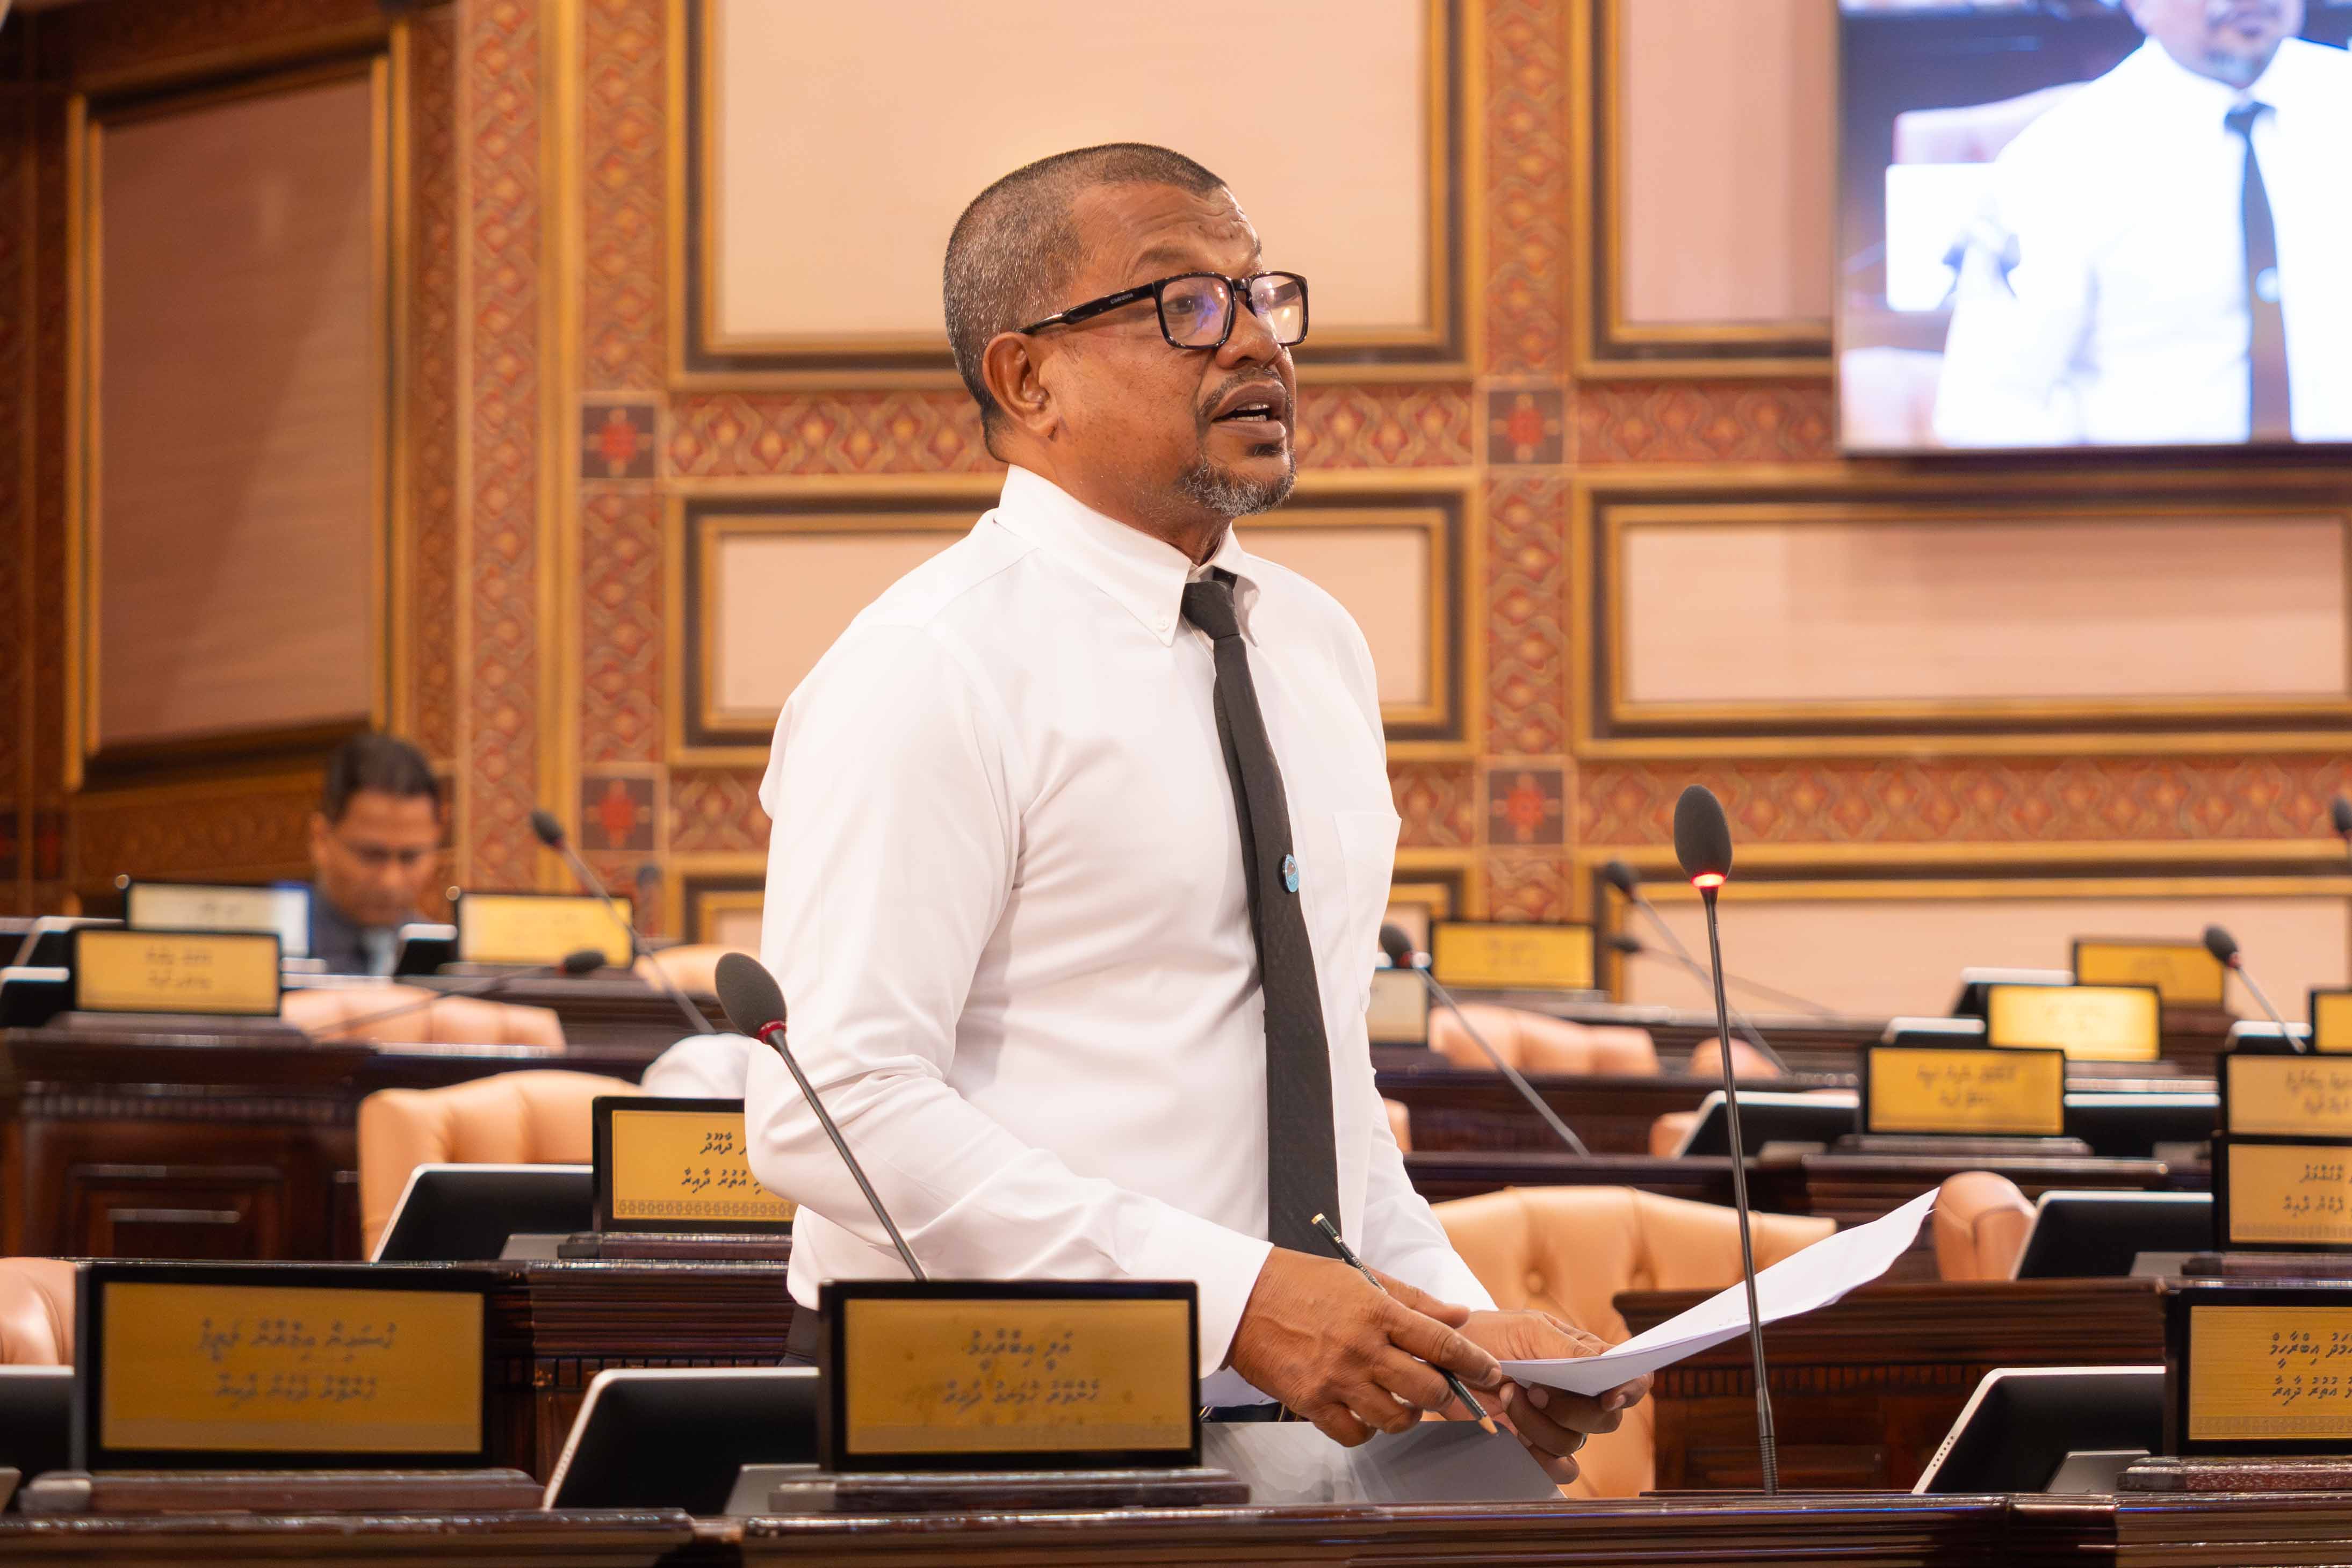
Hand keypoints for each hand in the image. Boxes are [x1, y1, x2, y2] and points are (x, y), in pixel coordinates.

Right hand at [1226, 1249, 1502, 1447]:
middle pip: (1428, 1389)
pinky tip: (1362, 1414)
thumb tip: (1459, 1316)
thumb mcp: (1360, 1277)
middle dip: (1446, 1396)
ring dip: (1406, 1417)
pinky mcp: (1311, 1402)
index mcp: (1378, 1311)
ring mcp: (1336, 1378)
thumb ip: (1413, 1300)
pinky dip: (1365, 1430)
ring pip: (1395, 1419)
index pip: (1443, 1344)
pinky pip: (1354, 1434)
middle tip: (1443, 1393)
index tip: (1491, 1373)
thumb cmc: (1301, 1282)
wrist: (1242, 1298)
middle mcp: (1362, 1348)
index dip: (1475, 1363)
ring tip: (1399, 1404)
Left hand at [1455, 1309, 1648, 1483]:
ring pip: (1575, 1442)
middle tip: (1534, 1391)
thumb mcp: (1526, 1330)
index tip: (1609, 1395)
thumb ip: (1568, 1348)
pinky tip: (1518, 1440)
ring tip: (1506, 1395)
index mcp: (1587, 1359)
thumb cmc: (1489, 1335)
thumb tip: (1608, 1364)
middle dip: (1571, 1409)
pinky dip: (1544, 1460)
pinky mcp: (1537, 1446)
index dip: (1631, 1389)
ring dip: (1538, 1423)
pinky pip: (1560, 1469)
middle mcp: (1580, 1394)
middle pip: (1607, 1419)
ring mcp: (1560, 1422)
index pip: (1633, 1378)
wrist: (1447, 1360)